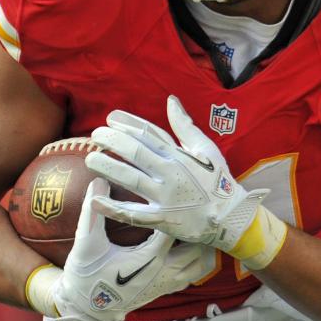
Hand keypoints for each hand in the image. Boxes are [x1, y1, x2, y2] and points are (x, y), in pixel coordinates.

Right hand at [25, 178, 214, 320]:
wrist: (87, 308)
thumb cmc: (87, 275)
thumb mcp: (87, 244)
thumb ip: (94, 213)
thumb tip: (98, 181)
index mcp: (149, 259)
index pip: (174, 230)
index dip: (181, 211)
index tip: (184, 193)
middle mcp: (164, 272)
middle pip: (197, 248)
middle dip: (199, 229)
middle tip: (200, 207)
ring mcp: (167, 283)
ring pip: (200, 265)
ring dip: (203, 247)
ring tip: (203, 225)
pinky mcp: (166, 289)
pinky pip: (194, 275)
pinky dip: (200, 261)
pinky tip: (196, 246)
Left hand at [85, 96, 286, 269]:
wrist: (231, 217)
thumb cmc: (217, 181)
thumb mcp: (206, 148)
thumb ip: (185, 126)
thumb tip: (170, 100)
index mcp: (180, 155)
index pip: (149, 134)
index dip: (128, 124)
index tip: (110, 117)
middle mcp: (171, 174)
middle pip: (136, 153)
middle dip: (113, 141)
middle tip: (94, 135)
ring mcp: (166, 198)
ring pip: (132, 180)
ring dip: (108, 168)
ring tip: (89, 159)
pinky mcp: (163, 220)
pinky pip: (134, 215)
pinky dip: (114, 209)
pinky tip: (95, 200)